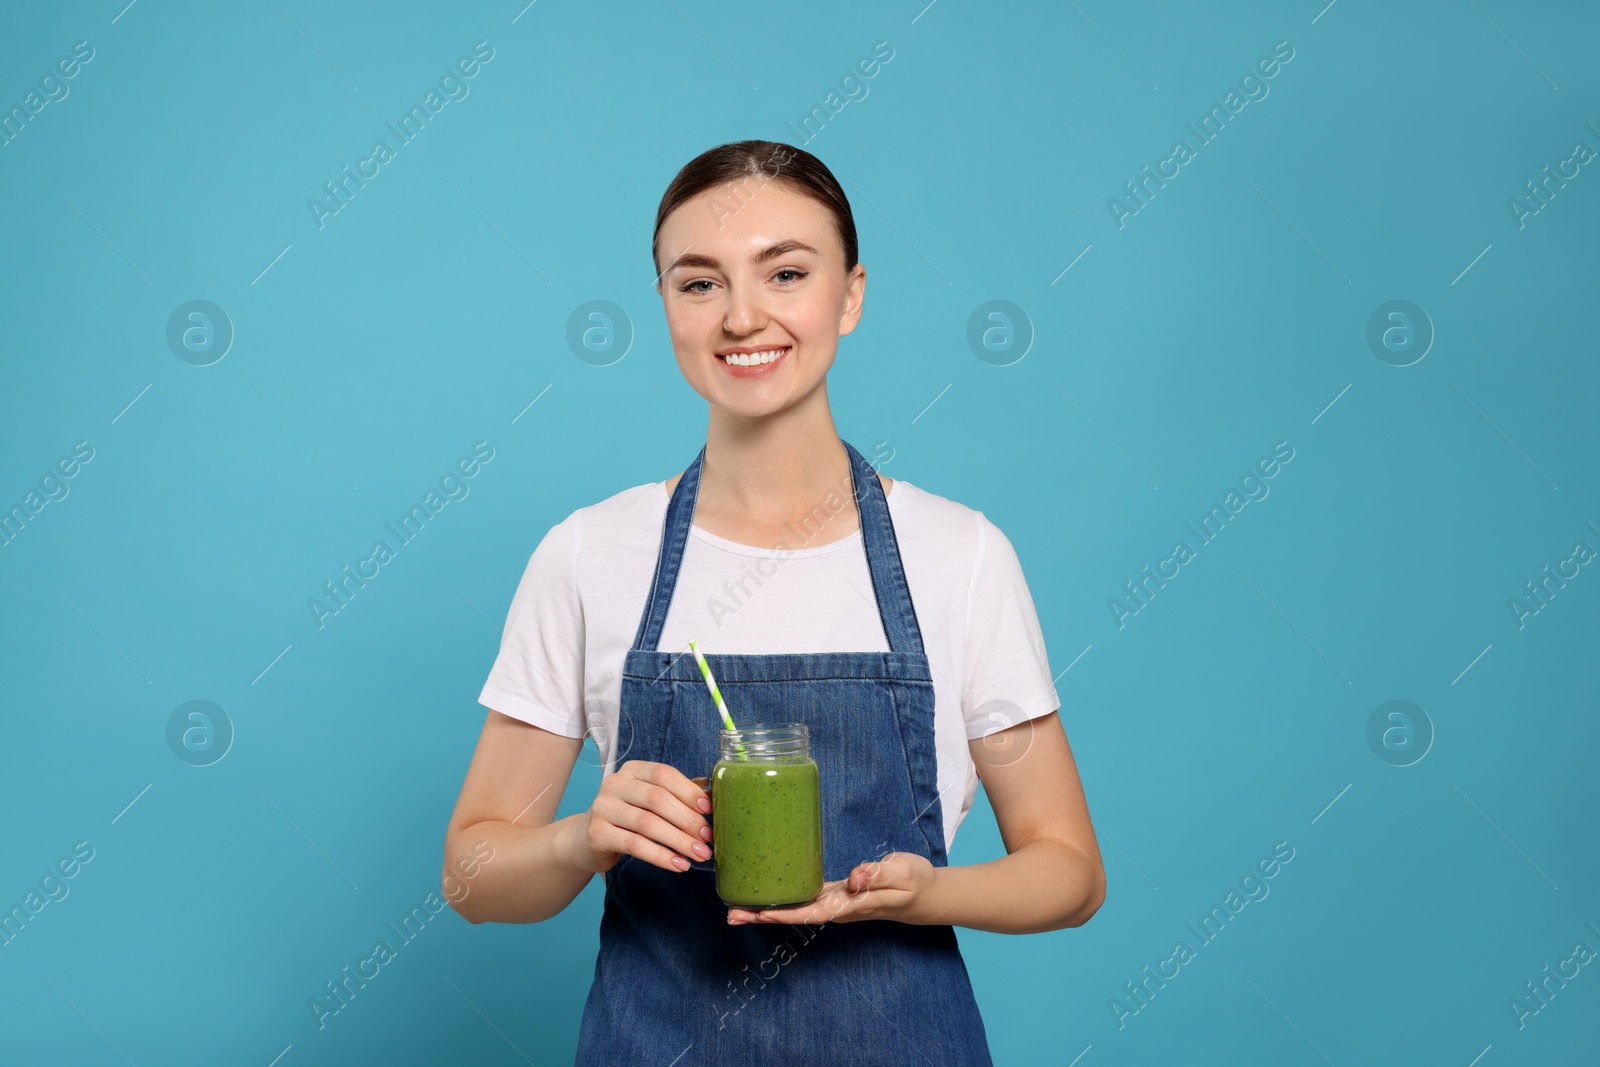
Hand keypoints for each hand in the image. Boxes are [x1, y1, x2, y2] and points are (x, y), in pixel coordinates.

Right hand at [574, 761, 712, 874]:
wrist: (587, 840)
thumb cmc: (627, 817)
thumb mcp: (648, 800)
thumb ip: (676, 796)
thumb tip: (710, 799)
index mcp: (632, 770)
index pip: (663, 774)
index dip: (688, 791)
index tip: (708, 809)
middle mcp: (614, 784)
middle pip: (657, 799)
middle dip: (687, 820)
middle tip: (707, 838)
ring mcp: (603, 808)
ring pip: (648, 824)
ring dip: (679, 841)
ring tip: (699, 854)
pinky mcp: (597, 834)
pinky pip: (635, 845)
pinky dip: (661, 856)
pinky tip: (679, 865)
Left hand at [726, 852, 935, 925]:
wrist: (927, 895)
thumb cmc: (915, 882)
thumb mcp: (902, 872)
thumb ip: (878, 874)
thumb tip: (854, 878)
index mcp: (851, 904)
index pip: (812, 913)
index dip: (785, 915)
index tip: (759, 914)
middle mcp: (839, 907)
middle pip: (795, 915)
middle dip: (763, 917)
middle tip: (731, 915)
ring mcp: (837, 903)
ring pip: (796, 909)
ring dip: (767, 911)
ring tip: (736, 909)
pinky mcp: (837, 894)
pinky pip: (805, 899)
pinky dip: (783, 899)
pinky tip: (767, 894)